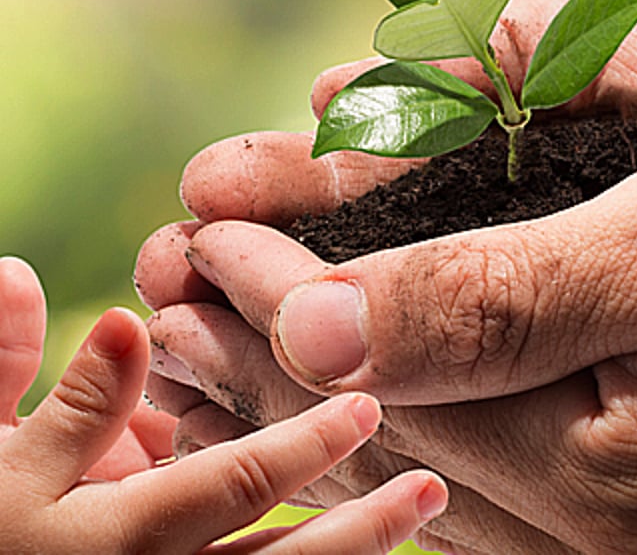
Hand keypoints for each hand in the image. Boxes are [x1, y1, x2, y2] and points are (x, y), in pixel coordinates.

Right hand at [0, 257, 447, 553]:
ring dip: (355, 554)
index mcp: (109, 534)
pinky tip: (393, 551)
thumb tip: (22, 271)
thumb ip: (0, 366)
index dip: (299, 449)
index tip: (368, 407)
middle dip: (359, 526)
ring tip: (428, 509)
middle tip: (432, 487)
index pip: (226, 487)